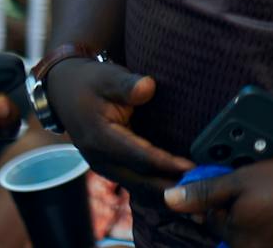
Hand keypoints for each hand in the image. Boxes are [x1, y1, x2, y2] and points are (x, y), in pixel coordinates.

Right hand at [47, 56, 189, 189]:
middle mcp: (102, 160)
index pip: (139, 158)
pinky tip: (184, 189)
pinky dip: (161, 188)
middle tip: (205, 187)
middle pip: (141, 182)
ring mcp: (108, 167)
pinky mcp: (115, 168)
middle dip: (172, 189)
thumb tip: (147, 87)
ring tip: (199, 196)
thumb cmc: (91, 83)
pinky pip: (139, 184)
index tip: (192, 168)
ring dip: (168, 194)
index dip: (166, 164)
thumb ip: (127, 85)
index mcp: (101, 140)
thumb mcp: (107, 77)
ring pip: (141, 189)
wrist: (67, 93)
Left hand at [165, 157, 272, 247]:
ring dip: (266, 222)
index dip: (225, 201)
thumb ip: (204, 193)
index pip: (214, 222)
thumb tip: (169, 199)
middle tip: (268, 194)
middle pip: (236, 234)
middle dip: (246, 214)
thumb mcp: (243, 180)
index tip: (244, 188)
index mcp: (234, 242)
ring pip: (259, 236)